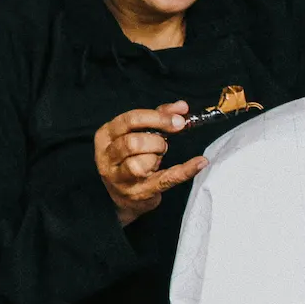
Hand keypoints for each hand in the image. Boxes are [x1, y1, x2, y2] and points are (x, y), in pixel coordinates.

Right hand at [93, 102, 207, 226]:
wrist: (123, 196)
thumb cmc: (130, 158)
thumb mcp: (137, 133)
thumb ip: (158, 116)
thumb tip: (181, 107)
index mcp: (105, 136)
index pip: (129, 120)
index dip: (157, 118)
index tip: (178, 120)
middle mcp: (107, 158)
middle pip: (133, 142)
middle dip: (156, 141)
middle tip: (163, 145)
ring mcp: (119, 178)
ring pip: (139, 164)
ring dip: (156, 157)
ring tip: (157, 158)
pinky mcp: (138, 193)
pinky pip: (165, 179)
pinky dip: (185, 170)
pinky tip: (199, 162)